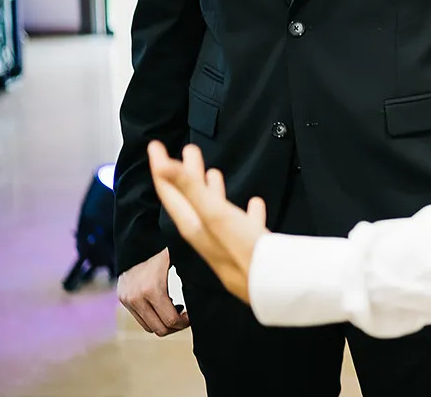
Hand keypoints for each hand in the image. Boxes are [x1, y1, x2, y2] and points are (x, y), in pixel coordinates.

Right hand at [117, 247, 189, 335]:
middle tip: (185, 318)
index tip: (192, 315)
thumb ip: (190, 280)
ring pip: (148, 326)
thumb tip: (208, 292)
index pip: (170, 320)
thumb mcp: (179, 261)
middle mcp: (136, 297)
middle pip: (159, 328)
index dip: (184, 322)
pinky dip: (152, 317)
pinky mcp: (122, 298)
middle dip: (175, 326)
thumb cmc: (162, 249)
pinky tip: (163, 306)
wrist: (137, 240)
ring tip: (175, 312)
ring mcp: (127, 299)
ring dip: (163, 324)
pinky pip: (139, 318)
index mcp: (152, 289)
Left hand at [147, 141, 268, 304]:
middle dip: (187, 173)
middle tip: (189, 149)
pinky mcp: (251, 247)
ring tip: (214, 173)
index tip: (155, 146)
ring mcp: (229, 241)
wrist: (275, 285)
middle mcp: (207, 234)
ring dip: (213, 190)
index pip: (171, 192)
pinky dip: (246, 211)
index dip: (162, 168)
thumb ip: (190, 188)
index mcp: (195, 225)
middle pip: (191, 199)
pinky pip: (245, 223)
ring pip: (215, 210)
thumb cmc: (243, 250)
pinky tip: (254, 204)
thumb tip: (162, 165)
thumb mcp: (214, 214)